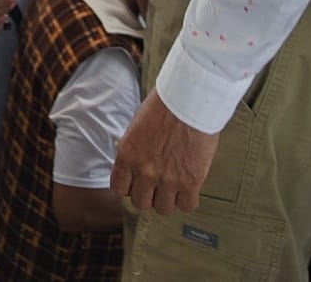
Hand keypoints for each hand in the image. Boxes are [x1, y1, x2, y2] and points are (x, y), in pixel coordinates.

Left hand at [110, 92, 221, 213]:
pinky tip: (190, 188)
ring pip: (163, 209)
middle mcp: (144, 171)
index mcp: (127, 155)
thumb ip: (135, 150)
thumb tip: (137, 165)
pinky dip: (188, 199)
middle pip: (140, 203)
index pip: (119, 188)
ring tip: (175, 186)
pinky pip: (187, 206)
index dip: (130, 186)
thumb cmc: (164, 107)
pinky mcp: (190, 182)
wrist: (189, 101)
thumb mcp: (137, 127)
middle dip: (149, 195)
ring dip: (169, 199)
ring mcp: (167, 179)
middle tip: (158, 185)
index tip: (137, 182)